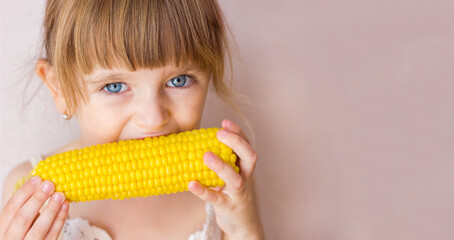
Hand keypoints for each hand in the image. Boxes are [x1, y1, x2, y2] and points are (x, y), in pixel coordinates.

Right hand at [0, 176, 68, 239]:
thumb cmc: (23, 234)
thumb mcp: (17, 223)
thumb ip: (26, 209)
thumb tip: (42, 187)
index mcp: (2, 229)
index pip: (10, 209)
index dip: (23, 193)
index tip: (37, 179)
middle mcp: (11, 239)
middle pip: (22, 219)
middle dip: (37, 199)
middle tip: (49, 184)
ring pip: (38, 230)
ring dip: (51, 210)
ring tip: (60, 195)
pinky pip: (52, 236)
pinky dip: (60, 220)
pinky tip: (65, 207)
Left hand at [188, 119, 263, 239]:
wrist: (242, 224)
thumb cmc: (231, 193)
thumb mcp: (231, 175)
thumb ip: (221, 160)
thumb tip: (194, 142)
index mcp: (246, 167)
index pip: (247, 145)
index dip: (238, 133)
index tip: (224, 122)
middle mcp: (246, 178)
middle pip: (249, 157)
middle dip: (236, 143)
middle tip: (219, 134)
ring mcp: (239, 194)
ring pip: (235, 179)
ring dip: (221, 166)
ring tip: (206, 155)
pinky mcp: (228, 207)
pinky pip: (216, 199)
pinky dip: (203, 191)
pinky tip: (191, 184)